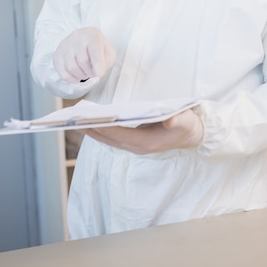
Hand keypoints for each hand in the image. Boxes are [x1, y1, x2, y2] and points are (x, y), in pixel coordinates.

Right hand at [53, 27, 115, 82]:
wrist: (82, 40)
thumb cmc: (96, 47)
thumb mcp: (108, 51)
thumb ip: (106, 61)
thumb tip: (97, 72)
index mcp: (92, 35)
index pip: (94, 49)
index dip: (97, 63)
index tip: (99, 73)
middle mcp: (77, 37)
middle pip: (83, 61)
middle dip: (90, 72)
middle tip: (94, 73)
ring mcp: (65, 45)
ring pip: (71, 68)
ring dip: (81, 76)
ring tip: (86, 73)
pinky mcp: (57, 55)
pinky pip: (63, 73)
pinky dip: (72, 79)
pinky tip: (77, 76)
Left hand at [86, 108, 203, 153]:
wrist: (191, 136)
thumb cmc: (187, 126)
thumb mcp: (186, 121)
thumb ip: (178, 120)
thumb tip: (170, 120)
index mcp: (147, 143)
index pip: (121, 135)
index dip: (106, 128)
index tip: (91, 121)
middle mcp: (137, 146)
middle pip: (110, 140)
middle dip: (93, 130)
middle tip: (74, 120)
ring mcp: (134, 145)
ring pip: (109, 140)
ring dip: (93, 132)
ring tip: (77, 120)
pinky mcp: (133, 141)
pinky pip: (112, 138)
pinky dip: (101, 131)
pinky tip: (92, 122)